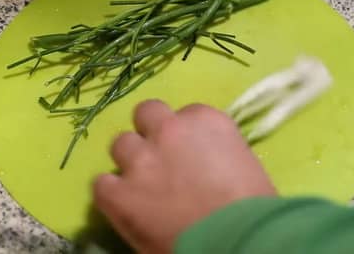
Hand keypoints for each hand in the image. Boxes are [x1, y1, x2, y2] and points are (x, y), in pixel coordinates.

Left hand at [92, 100, 276, 253]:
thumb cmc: (253, 207)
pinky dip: (111, 193)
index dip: (186, 136)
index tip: (192, 154)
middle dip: (151, 133)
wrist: (237, 240)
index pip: (186, 114)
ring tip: (142, 186)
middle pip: (147, 114)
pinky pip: (101, 184)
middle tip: (161, 160)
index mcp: (206, 120)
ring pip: (120, 145)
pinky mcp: (119, 194)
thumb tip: (204, 164)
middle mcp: (169, 131)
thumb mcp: (243, 164)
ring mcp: (141, 161)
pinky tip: (125, 206)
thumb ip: (216, 152)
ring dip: (130, 161)